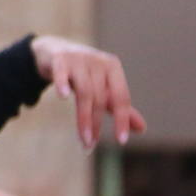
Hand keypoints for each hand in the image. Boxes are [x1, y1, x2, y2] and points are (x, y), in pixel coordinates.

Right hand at [30, 35, 146, 148]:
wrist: (53, 50)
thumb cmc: (83, 72)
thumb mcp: (101, 87)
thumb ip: (118, 106)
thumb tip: (141, 129)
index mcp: (112, 67)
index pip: (121, 97)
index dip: (121, 120)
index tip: (121, 141)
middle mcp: (97, 61)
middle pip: (100, 98)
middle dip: (95, 124)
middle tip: (90, 145)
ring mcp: (78, 58)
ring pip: (84, 92)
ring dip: (83, 118)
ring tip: (82, 139)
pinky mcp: (59, 59)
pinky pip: (62, 73)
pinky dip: (63, 84)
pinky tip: (63, 96)